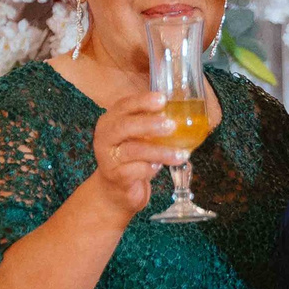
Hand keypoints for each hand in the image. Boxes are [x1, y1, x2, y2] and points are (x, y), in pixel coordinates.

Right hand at [78, 89, 187, 218]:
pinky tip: (159, 167)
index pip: (124, 105)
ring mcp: (108, 158)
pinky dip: (151, 168)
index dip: (143, 101)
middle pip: (124, 126)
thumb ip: (151, 124)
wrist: (115, 190)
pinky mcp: (116, 176)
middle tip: (172, 125)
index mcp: (111, 120)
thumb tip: (183, 113)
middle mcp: (105, 137)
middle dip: (149, 124)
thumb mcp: (138, 136)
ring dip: (160, 152)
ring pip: (133, 150)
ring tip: (180, 154)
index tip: (163, 99)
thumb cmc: (131, 157)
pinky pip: (135, 170)